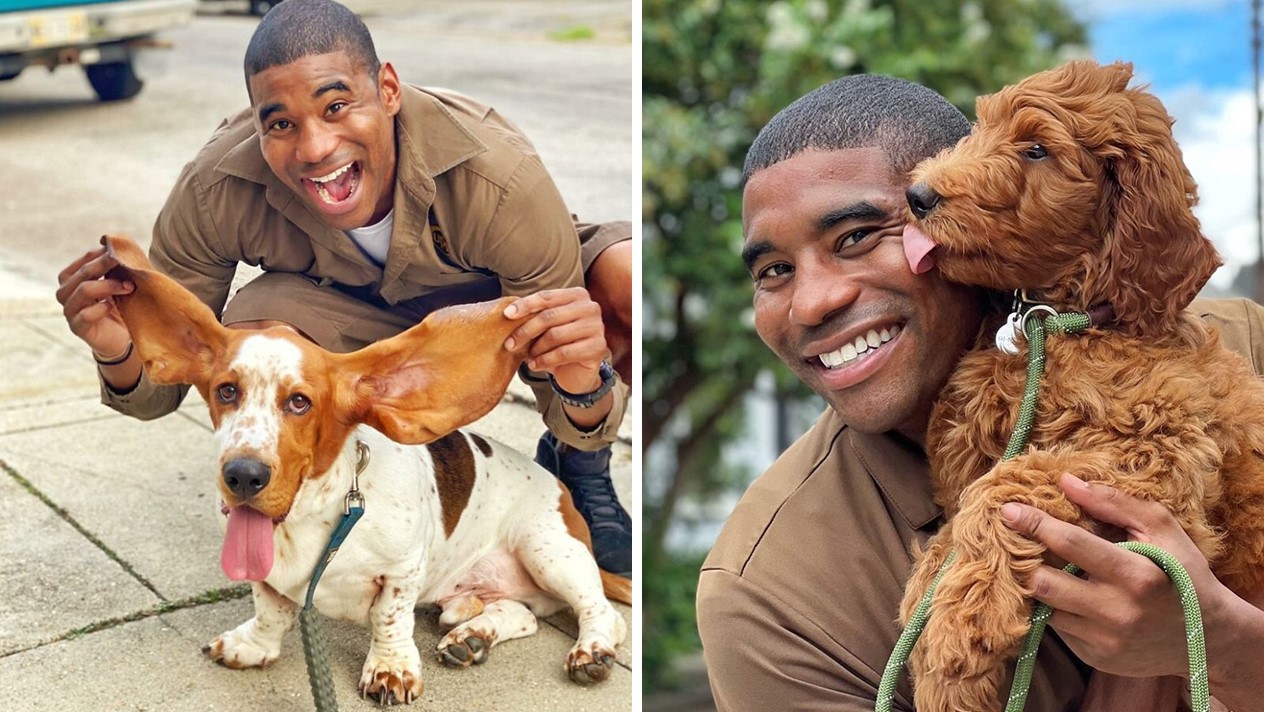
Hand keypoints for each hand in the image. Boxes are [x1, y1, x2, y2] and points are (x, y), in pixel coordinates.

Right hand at [55, 247, 134, 358]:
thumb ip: (118, 268)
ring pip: (83, 291)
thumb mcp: (119, 285)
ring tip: (128, 286)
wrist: (122, 339)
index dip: (98, 255)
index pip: (82, 262)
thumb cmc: (121, 307)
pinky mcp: (77, 328)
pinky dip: (101, 308)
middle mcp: (66, 294)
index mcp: (73, 280)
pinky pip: (86, 314)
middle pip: (81, 274)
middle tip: (122, 261)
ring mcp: (70, 312)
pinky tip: (113, 306)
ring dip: (108, 285)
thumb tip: (124, 245)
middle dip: (103, 265)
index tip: (118, 251)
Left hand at [503, 287, 608, 394]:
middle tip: (510, 344)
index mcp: (577, 295)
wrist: (578, 370)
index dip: (525, 305)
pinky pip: (564, 353)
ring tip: (527, 357)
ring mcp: (596, 327)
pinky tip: (535, 365)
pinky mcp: (598, 347)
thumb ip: (535, 315)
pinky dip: (545, 360)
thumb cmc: (559, 343)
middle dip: (525, 331)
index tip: (507, 315)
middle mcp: (590, 307)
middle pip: (549, 316)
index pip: (546, 297)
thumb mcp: (547, 326)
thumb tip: (508, 312)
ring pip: (555, 335)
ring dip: (535, 348)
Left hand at [999, 473, 1226, 678]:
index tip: (1008, 509)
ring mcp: (1104, 640)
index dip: (1034, 524)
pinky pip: (1058, 629)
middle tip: (1015, 542)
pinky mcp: (1096, 658)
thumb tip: (1067, 481)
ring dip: (1036, 586)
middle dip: (1024, 561)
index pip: (1070, 544)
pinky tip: (1064, 594)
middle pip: (1043, 583)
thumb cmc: (1183, 573)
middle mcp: (1117, 612)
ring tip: (1036, 565)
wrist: (1209, 637)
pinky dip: (1055, 608)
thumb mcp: (1162, 530)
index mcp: (1136, 575)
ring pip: (1044, 608)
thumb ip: (1114, 503)